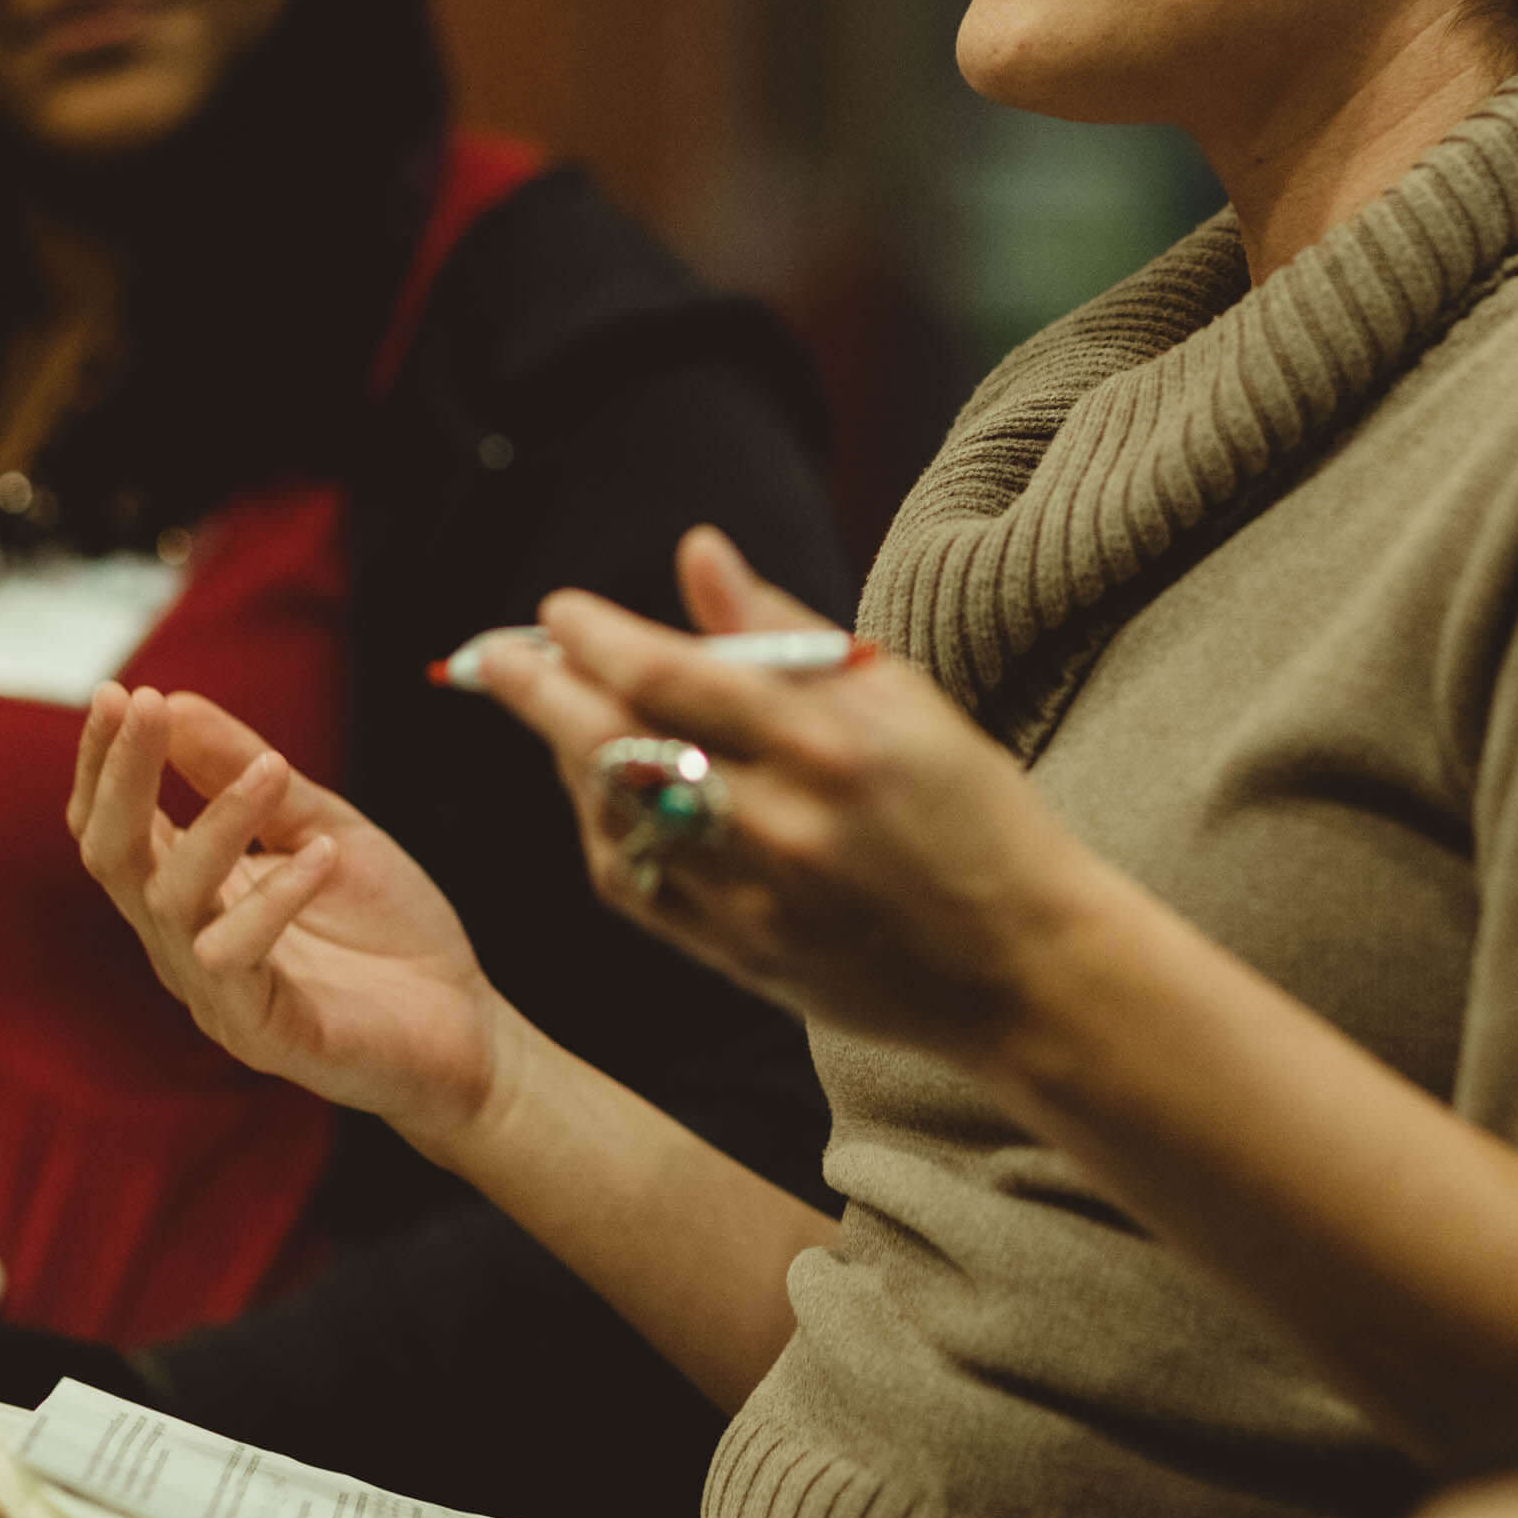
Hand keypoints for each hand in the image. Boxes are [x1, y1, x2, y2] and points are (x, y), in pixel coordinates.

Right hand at [71, 684, 502, 1151]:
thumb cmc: (387, 928)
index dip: (105, 762)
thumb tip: (173, 703)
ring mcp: (216, 993)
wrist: (465, 1025)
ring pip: (171, 903)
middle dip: (122, 776)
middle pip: (115, 858)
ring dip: (218, 823)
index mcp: (191, 892)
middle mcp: (184, 943)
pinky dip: (277, 898)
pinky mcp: (262, 1033)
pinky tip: (322, 854)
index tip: (115, 691)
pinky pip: (238, 960)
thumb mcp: (325, 827)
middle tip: (140, 703)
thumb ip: (250, 777)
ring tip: (273, 765)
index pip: (115, 824)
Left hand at [479, 528, 1111, 1065]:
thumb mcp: (904, 698)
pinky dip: (602, 832)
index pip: (671, 676)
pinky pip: (632, 889)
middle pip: (617, 749)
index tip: (559, 608)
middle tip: (496, 655)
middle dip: (541, 694)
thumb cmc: (973, 809)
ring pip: (613, 821)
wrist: (1021, 965)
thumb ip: (785, 628)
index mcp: (828, 745)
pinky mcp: (737, 958)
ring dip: (569, 760)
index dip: (596, 637)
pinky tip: (600, 792)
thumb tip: (697, 552)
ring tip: (558, 713)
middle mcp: (778, 825)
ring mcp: (751, 901)